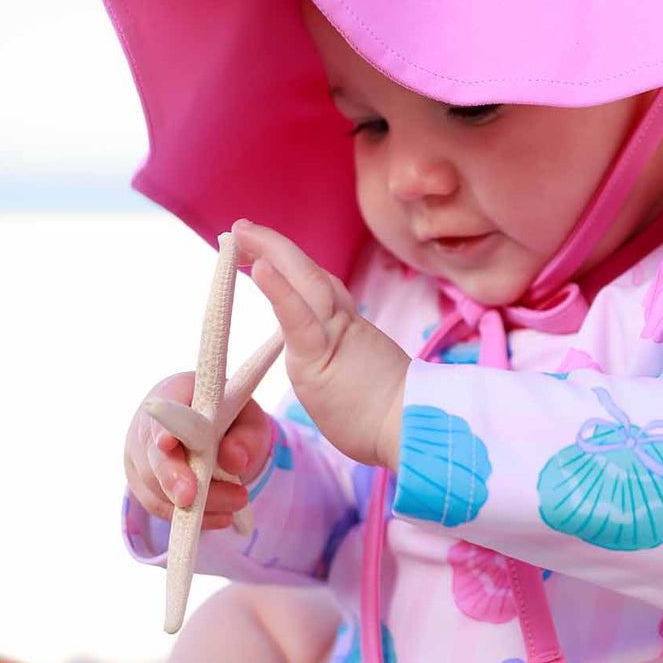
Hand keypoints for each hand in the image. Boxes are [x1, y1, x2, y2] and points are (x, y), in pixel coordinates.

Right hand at [124, 372, 273, 527]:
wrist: (212, 426)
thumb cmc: (231, 417)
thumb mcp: (249, 420)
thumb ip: (246, 437)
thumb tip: (235, 460)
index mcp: (174, 393)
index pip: (162, 409)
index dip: (162, 427)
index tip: (168, 442)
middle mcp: (147, 423)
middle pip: (152, 454)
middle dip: (172, 478)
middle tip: (190, 497)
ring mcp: (139, 454)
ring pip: (154, 485)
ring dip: (193, 502)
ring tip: (234, 504)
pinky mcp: (141, 481)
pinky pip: (158, 505)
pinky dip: (188, 516)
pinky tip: (220, 517)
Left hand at [232, 220, 407, 469]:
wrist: (420, 432)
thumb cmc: (399, 423)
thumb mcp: (370, 388)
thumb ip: (353, 375)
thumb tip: (350, 383)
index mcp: (352, 335)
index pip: (323, 293)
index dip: (298, 272)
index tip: (273, 257)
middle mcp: (343, 328)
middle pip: (311, 275)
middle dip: (277, 248)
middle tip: (245, 229)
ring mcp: (334, 339)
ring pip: (306, 282)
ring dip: (272, 251)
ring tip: (242, 233)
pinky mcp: (322, 358)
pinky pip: (298, 319)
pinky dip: (279, 290)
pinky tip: (259, 266)